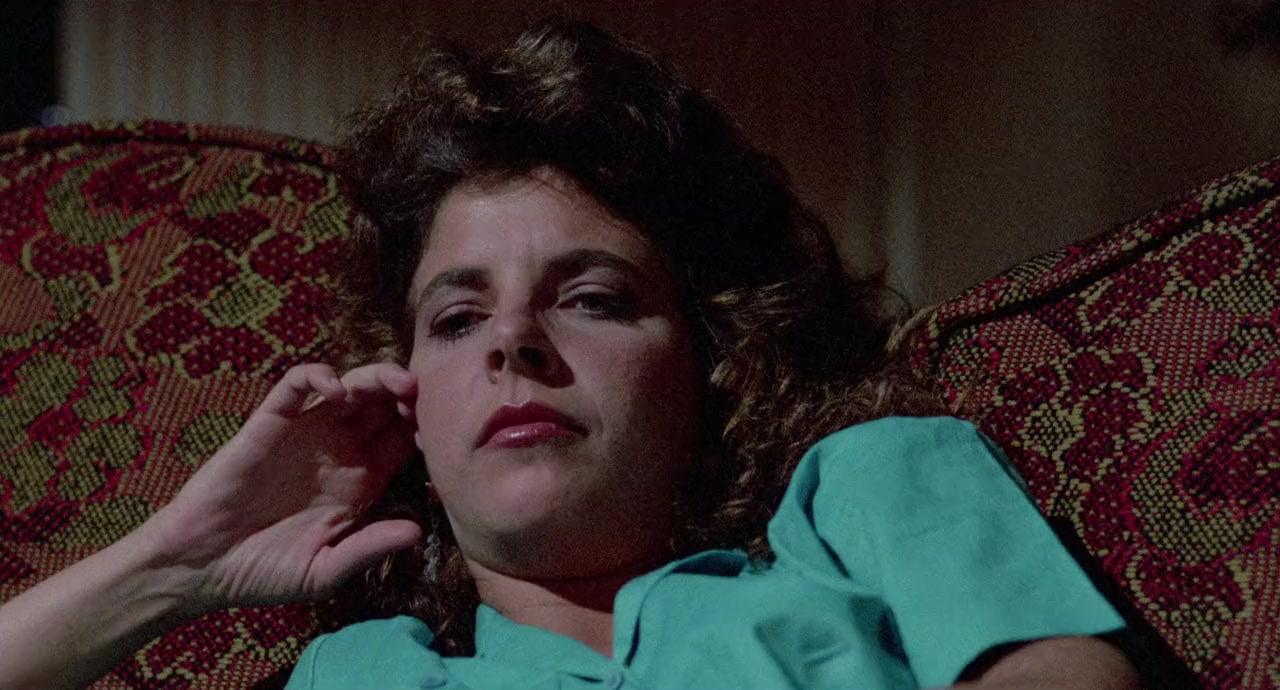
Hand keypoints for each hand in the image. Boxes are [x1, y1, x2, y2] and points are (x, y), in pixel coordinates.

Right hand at [147, 362, 423, 611]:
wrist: (201, 567)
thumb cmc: (264, 574)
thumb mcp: (325, 570)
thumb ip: (369, 548)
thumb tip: (417, 532)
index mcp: (361, 482)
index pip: (406, 441)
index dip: (428, 432)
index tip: (446, 437)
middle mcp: (340, 451)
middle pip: (387, 406)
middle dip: (413, 396)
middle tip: (430, 400)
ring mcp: (306, 433)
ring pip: (352, 385)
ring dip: (378, 376)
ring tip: (400, 387)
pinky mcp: (270, 422)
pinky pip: (296, 384)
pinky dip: (319, 375)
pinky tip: (337, 393)